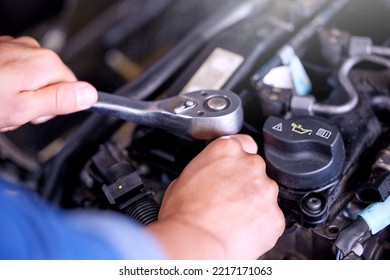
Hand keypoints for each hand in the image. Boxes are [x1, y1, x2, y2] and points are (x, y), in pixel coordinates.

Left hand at [0, 36, 97, 131]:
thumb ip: (61, 101)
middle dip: (36, 100)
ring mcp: (17, 47)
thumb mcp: (25, 108)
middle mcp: (35, 50)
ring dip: (20, 92)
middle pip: (53, 83)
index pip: (72, 90)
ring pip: (34, 78)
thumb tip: (90, 95)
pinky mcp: (3, 49)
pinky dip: (8, 82)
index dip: (54, 107)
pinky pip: (17, 70)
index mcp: (47, 64)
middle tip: (14, 109)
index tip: (36, 112)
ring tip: (2, 101)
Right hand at [148, 135, 284, 258]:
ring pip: (264, 193)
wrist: (195, 244)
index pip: (244, 143)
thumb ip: (205, 170)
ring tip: (233, 218)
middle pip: (254, 168)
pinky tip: (241, 230)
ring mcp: (266, 190)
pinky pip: (271, 217)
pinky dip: (261, 223)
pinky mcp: (275, 216)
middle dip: (245, 181)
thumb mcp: (183, 180)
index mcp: (226, 150)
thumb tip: (208, 177)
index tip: (236, 167)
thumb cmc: (184, 215)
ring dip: (253, 202)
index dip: (239, 157)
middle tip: (228, 199)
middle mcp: (250, 165)